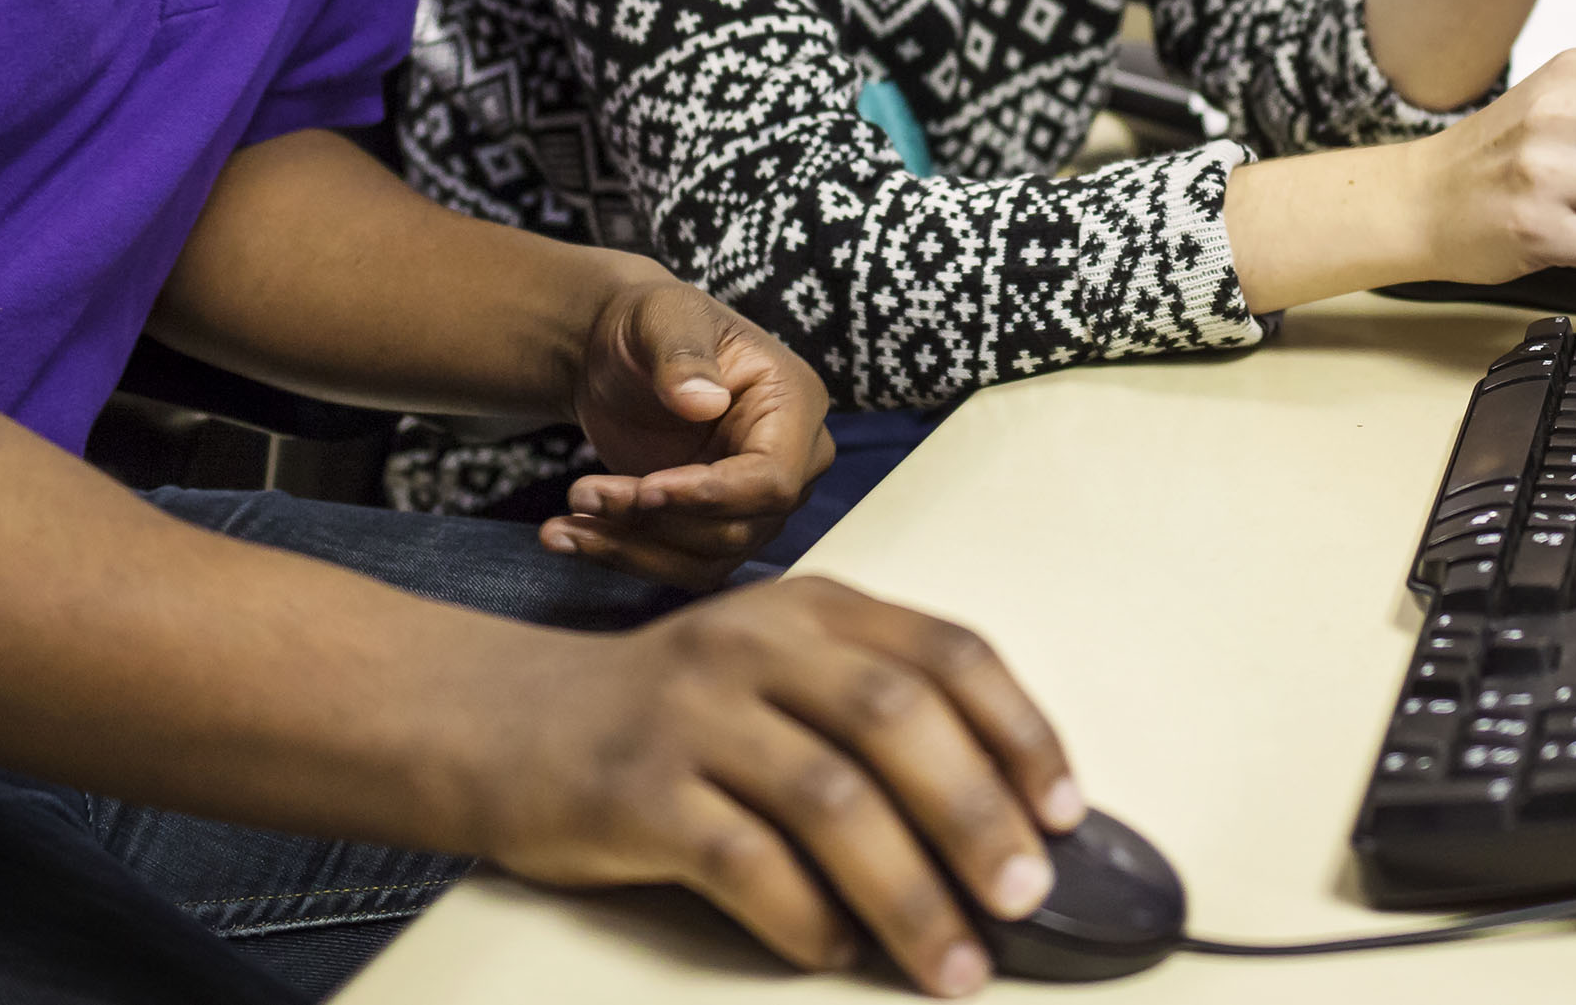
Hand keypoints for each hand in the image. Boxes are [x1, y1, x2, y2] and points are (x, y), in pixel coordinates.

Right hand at [470, 576, 1082, 995]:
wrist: (507, 721)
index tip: (1067, 813)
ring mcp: (692, 712)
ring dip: (909, 894)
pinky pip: (742, 861)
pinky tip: (832, 951)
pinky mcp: (637, 789)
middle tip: (1025, 899)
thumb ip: (870, 717)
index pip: (946, 651)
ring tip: (955, 966)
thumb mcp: (774, 674)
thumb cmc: (669, 715)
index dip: (1020, 733)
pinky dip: (803, 916)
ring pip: (829, 799)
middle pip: (895, 718)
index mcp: (809, 610)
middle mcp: (755, 644)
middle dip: (977, 817)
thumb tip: (1007, 825)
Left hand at [545, 268, 836, 587]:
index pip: (772, 478)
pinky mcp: (712, 528)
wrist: (619, 352)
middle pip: (737, 529)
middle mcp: (788, 464)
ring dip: (629, 550)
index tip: (645, 489)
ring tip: (559, 526)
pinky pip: (678, 565)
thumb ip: (682, 354)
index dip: (711, 495)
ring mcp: (752, 504)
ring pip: (705, 560)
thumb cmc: (650, 323)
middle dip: (653, 520)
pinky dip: (622, 557)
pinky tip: (568, 537)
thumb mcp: (662, 318)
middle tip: (580, 493)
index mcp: (793, 404)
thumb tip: (704, 402)